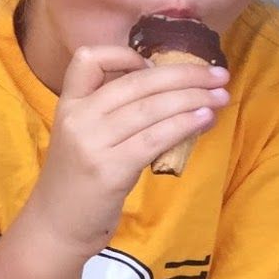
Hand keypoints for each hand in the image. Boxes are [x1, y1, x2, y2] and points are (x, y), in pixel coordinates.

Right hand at [19, 46, 228, 258]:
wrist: (57, 224)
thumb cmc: (77, 179)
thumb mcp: (82, 136)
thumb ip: (110, 112)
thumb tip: (166, 90)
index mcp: (68, 104)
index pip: (87, 59)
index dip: (124, 54)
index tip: (155, 66)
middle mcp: (77, 118)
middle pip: (136, 82)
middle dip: (184, 74)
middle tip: (218, 74)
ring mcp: (92, 143)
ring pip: (151, 108)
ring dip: (194, 98)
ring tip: (221, 97)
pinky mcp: (110, 169)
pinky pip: (155, 138)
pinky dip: (184, 125)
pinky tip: (205, 120)